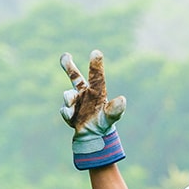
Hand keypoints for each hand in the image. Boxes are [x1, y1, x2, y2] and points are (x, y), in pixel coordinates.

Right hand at [59, 50, 126, 169]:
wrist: (92, 136)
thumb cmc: (103, 123)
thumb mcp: (110, 117)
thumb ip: (116, 109)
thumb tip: (123, 100)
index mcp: (96, 91)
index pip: (96, 76)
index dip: (96, 65)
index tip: (96, 52)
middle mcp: (84, 93)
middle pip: (75, 77)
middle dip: (68, 66)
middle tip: (65, 56)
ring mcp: (75, 101)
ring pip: (68, 95)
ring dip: (68, 98)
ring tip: (70, 103)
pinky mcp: (68, 111)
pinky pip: (65, 109)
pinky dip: (67, 112)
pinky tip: (71, 117)